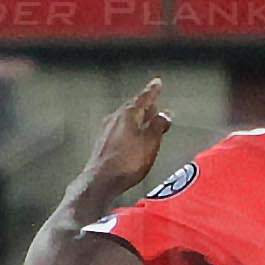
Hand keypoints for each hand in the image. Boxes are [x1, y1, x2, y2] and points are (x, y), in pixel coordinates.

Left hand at [70, 77, 172, 216]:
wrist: (101, 181)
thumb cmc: (126, 162)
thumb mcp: (150, 142)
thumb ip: (158, 126)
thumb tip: (164, 115)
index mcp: (128, 114)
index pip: (143, 98)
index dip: (152, 91)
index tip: (157, 83)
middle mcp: (114, 118)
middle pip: (132, 107)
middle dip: (144, 105)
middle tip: (154, 102)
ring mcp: (106, 130)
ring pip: (124, 118)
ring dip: (136, 118)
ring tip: (145, 121)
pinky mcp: (102, 143)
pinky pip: (118, 129)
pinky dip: (128, 129)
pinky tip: (130, 138)